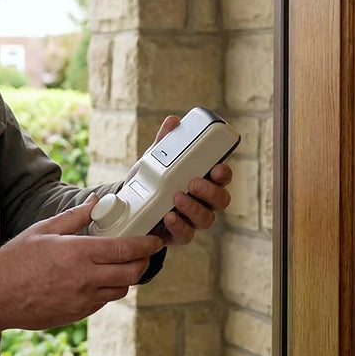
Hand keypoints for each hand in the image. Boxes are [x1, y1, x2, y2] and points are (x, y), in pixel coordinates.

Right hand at [0, 195, 163, 333]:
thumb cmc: (15, 261)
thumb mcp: (42, 229)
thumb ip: (74, 216)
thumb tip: (95, 203)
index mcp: (78, 253)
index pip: (125, 249)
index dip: (146, 245)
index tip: (155, 240)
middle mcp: (85, 278)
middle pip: (132, 273)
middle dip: (143, 262)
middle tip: (143, 253)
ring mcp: (82, 300)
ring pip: (120, 290)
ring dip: (126, 278)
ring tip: (118, 265)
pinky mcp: (77, 314)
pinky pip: (103, 302)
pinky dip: (107, 290)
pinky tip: (96, 279)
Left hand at [135, 115, 233, 245]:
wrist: (130, 205)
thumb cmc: (152, 179)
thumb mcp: (155, 159)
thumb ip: (165, 142)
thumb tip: (172, 121)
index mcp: (204, 180)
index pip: (223, 177)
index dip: (224, 173)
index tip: (217, 168)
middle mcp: (204, 201)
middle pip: (221, 200)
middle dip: (210, 191)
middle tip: (194, 182)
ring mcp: (193, 219)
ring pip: (206, 219)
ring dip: (194, 208)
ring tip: (177, 197)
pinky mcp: (179, 234)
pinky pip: (186, 235)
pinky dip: (178, 226)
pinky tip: (168, 217)